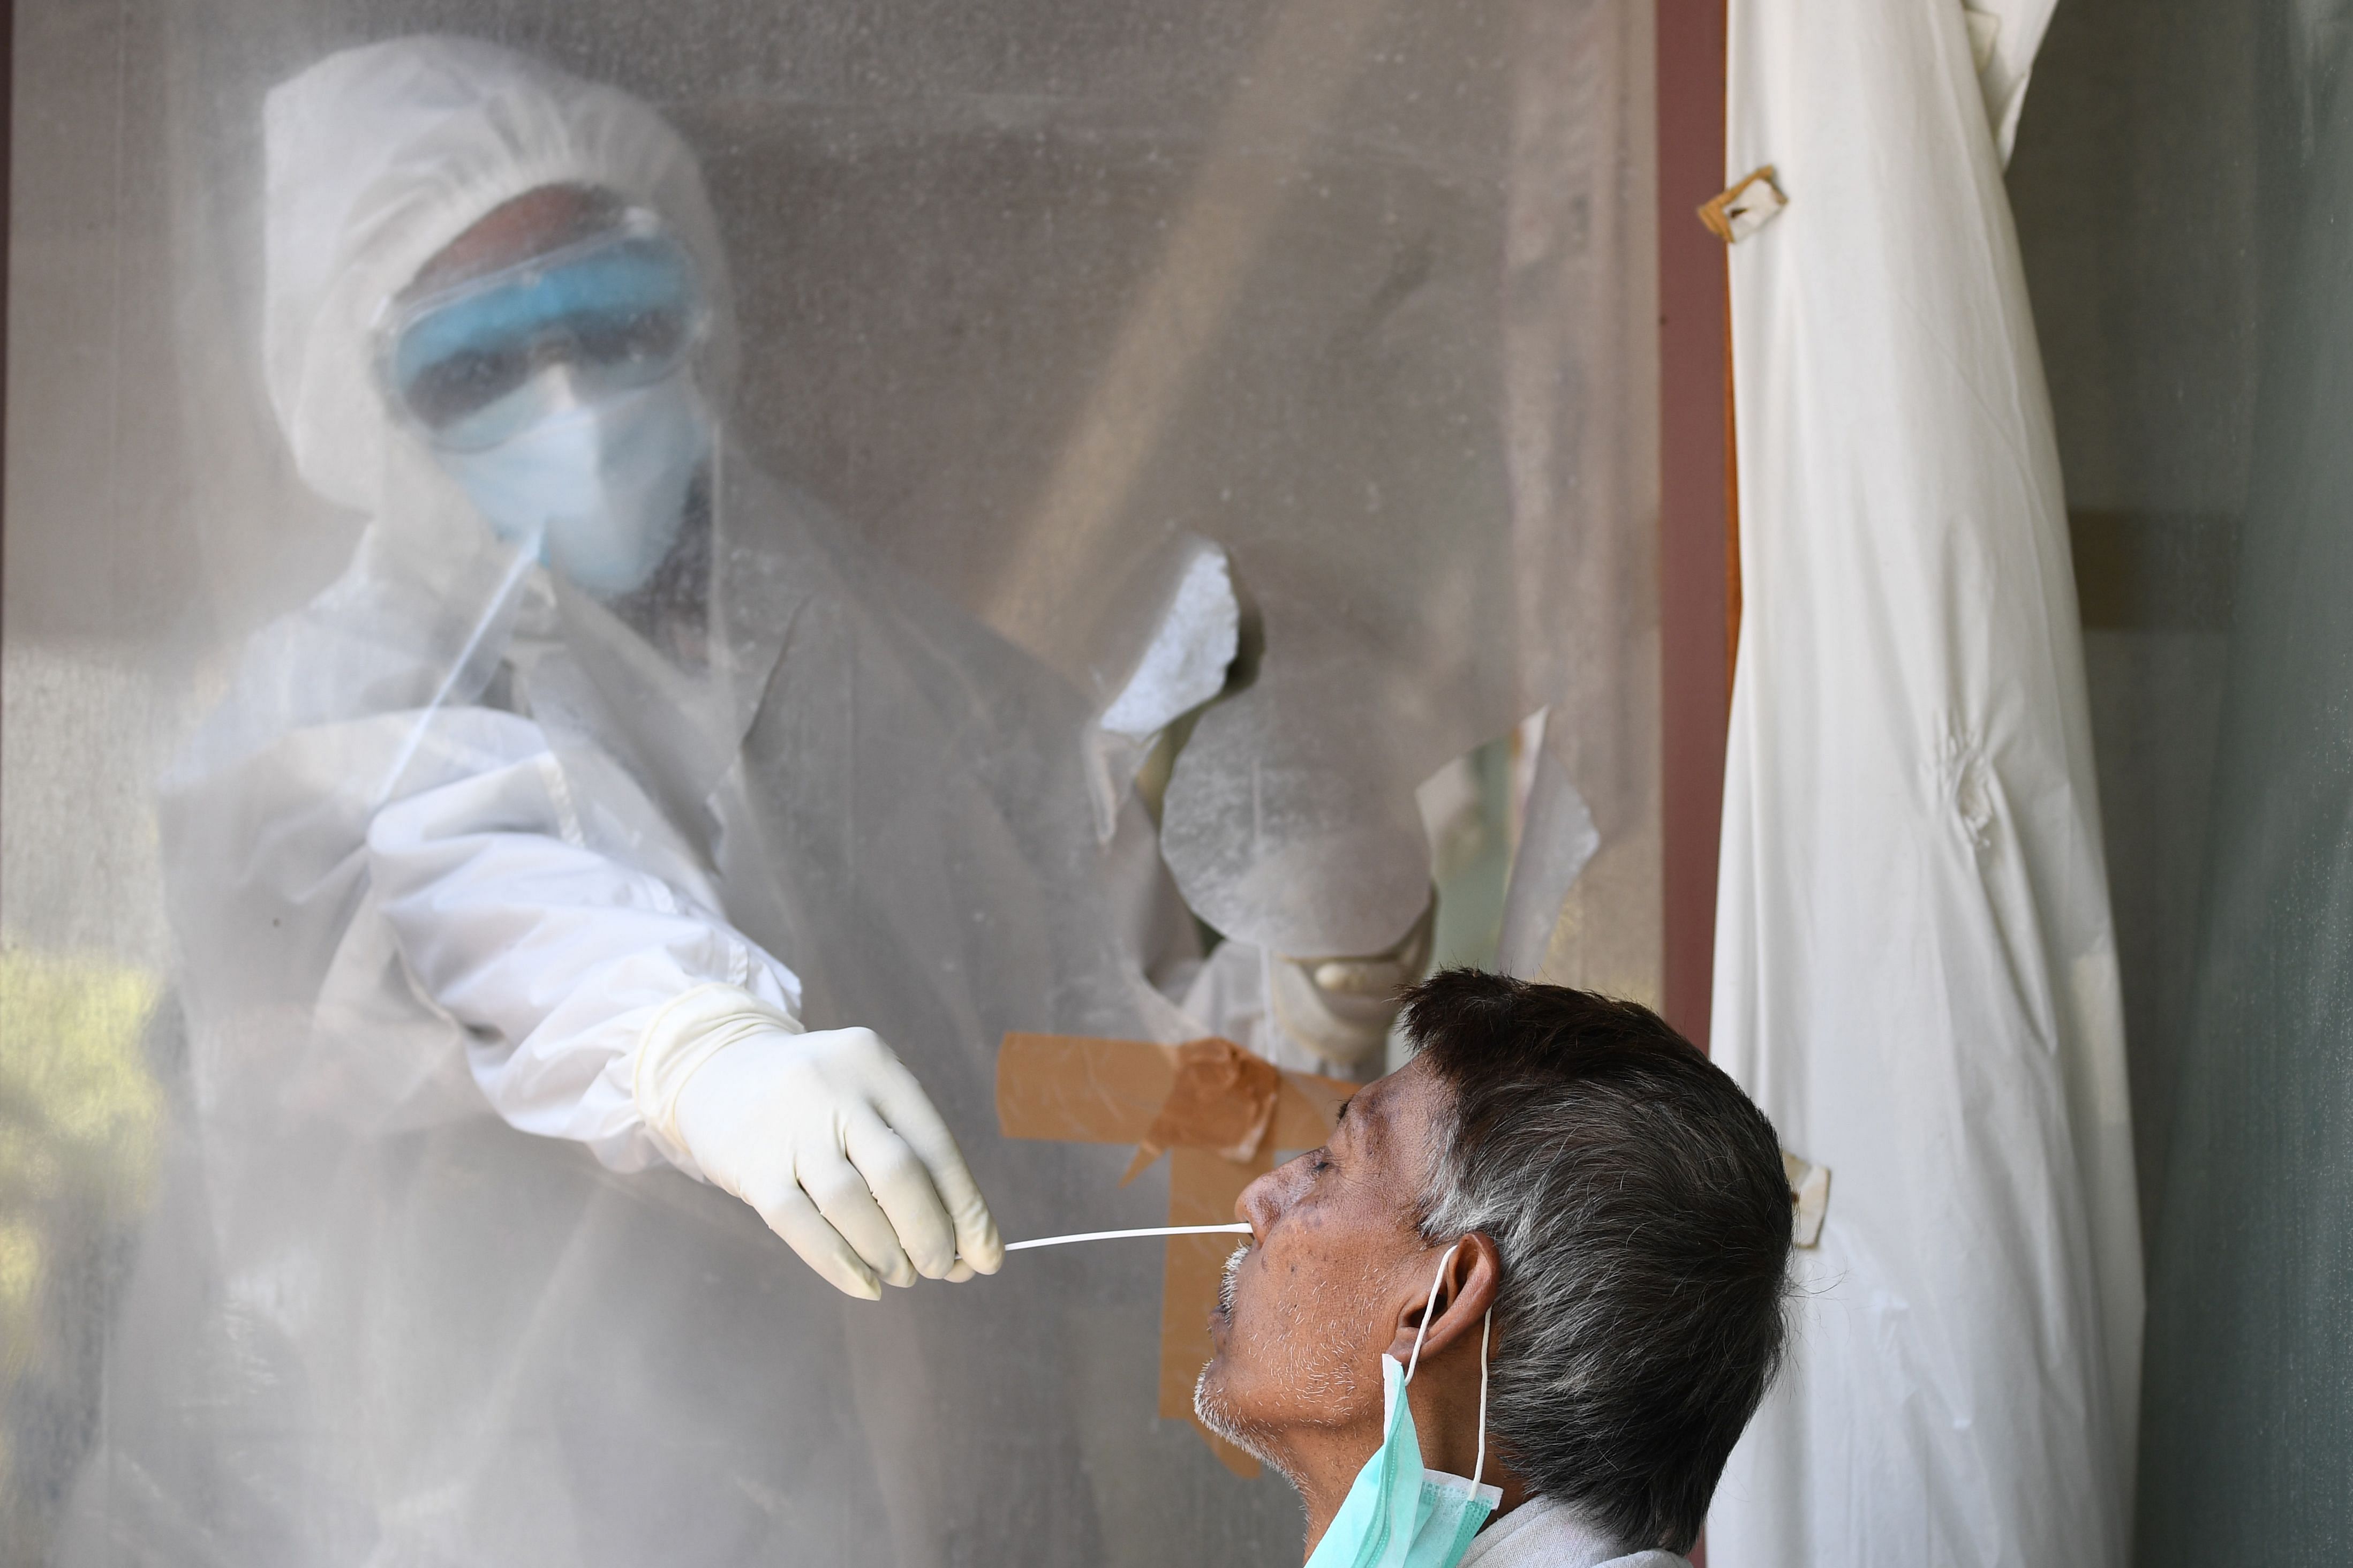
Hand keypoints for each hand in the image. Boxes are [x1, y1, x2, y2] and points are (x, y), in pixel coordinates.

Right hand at [651, 1006, 1001, 1297]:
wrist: (719, 1068)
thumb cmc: (818, 1100)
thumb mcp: (868, 1099)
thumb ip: (914, 1161)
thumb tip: (969, 1248)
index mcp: (877, 1067)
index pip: (936, 1147)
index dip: (967, 1209)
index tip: (988, 1256)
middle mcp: (835, 1089)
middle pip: (898, 1176)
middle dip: (930, 1235)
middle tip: (942, 1269)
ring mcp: (789, 1126)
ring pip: (851, 1205)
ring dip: (887, 1254)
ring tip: (902, 1275)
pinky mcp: (751, 1164)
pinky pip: (801, 1226)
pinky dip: (840, 1265)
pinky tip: (864, 1285)